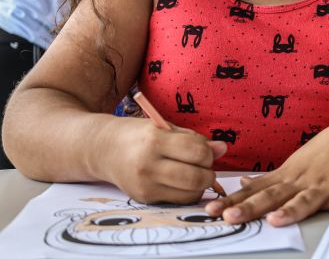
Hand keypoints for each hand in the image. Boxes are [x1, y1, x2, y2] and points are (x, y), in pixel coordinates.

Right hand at [102, 118, 226, 204]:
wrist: (104, 149)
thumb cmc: (140, 135)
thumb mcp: (166, 128)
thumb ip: (195, 139)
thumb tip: (224, 148)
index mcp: (155, 141)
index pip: (197, 151)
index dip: (208, 152)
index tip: (204, 150)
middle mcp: (148, 166)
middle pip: (196, 177)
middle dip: (208, 172)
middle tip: (204, 165)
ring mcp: (145, 185)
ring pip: (189, 193)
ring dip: (200, 185)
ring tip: (194, 172)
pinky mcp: (144, 198)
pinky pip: (178, 200)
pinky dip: (187, 192)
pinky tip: (181, 181)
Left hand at [205, 120, 328, 226]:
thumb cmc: (320, 156)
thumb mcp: (290, 166)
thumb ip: (267, 181)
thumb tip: (240, 183)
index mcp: (285, 179)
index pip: (254, 192)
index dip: (232, 201)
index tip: (211, 210)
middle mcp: (300, 182)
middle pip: (272, 196)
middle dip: (250, 208)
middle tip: (229, 217)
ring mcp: (323, 185)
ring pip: (305, 200)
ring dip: (291, 210)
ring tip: (276, 220)